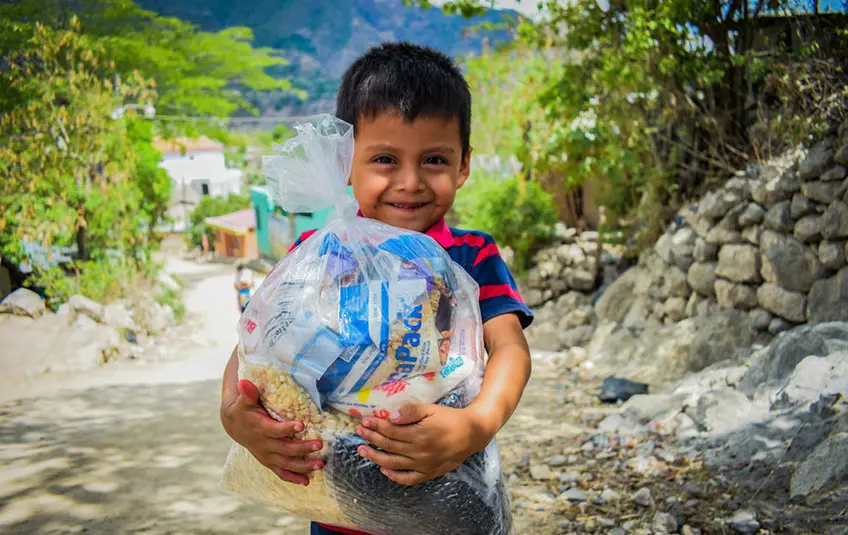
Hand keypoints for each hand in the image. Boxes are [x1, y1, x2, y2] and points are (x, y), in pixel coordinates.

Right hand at [221, 379, 323, 485]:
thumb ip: (248, 393)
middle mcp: (264, 445)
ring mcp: (267, 455)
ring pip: (286, 464)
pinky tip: (307, 481)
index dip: (287, 428)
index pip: (275, 430)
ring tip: (320, 464)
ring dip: (303, 466)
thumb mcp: (244, 400)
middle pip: (285, 449)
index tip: (301, 425)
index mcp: (260, 428)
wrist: (234, 426)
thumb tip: (244, 381)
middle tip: (319, 444)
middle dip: (303, 448)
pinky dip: (293, 478)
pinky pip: (282, 472)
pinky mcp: (269, 461)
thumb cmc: (243, 410)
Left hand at [353, 404, 493, 485]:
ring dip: (375, 457)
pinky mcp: (428, 473)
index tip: (364, 421)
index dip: (375, 425)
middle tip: (359, 432)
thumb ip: (411, 411)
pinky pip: (408, 479)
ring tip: (363, 450)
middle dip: (371, 438)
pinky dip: (394, 476)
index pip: (390, 430)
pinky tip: (383, 470)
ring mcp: (423, 465)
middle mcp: (419, 451)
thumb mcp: (431, 409)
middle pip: (388, 445)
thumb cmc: (450, 418)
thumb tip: (391, 417)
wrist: (472, 434)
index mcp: (419, 434)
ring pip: (393, 463)